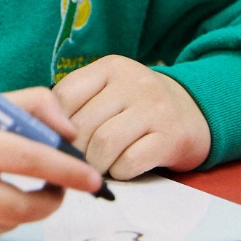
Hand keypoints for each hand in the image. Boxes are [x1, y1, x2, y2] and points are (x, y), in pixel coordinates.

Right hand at [0, 91, 103, 240]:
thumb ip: (28, 105)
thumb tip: (70, 133)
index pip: (23, 158)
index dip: (64, 168)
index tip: (93, 176)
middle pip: (22, 203)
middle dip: (54, 196)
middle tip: (70, 187)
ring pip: (10, 220)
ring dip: (20, 206)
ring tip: (0, 183)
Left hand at [53, 55, 210, 179]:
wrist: (198, 112)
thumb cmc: (139, 107)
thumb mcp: (110, 91)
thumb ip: (79, 104)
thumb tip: (42, 134)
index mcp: (110, 68)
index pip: (64, 96)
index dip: (54, 125)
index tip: (56, 141)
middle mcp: (133, 82)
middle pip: (82, 124)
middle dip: (74, 151)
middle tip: (75, 163)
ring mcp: (155, 108)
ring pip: (104, 144)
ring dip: (95, 164)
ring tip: (98, 167)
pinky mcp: (172, 136)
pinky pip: (130, 162)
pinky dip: (119, 172)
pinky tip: (122, 169)